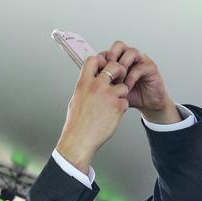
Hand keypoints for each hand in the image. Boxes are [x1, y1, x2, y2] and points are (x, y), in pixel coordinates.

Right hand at [56, 55, 130, 171]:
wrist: (79, 140)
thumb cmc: (76, 123)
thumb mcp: (76, 100)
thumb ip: (86, 87)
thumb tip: (91, 79)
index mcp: (84, 83)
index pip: (94, 59)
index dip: (101, 60)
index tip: (103, 67)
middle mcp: (96, 86)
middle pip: (115, 66)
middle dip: (119, 71)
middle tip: (117, 80)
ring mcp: (108, 96)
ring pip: (124, 86)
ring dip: (121, 94)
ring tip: (111, 106)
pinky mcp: (118, 106)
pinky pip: (125, 101)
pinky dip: (121, 108)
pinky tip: (112, 115)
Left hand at [102, 41, 175, 119]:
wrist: (147, 103)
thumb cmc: (129, 96)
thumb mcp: (111, 90)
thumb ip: (101, 84)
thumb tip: (84, 84)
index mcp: (118, 61)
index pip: (106, 52)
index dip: (100, 60)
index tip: (95, 75)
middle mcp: (129, 58)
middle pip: (118, 45)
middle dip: (111, 56)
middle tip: (107, 71)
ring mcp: (140, 60)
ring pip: (131, 52)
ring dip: (122, 66)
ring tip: (118, 81)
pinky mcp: (150, 67)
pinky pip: (140, 66)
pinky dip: (131, 77)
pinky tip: (127, 87)